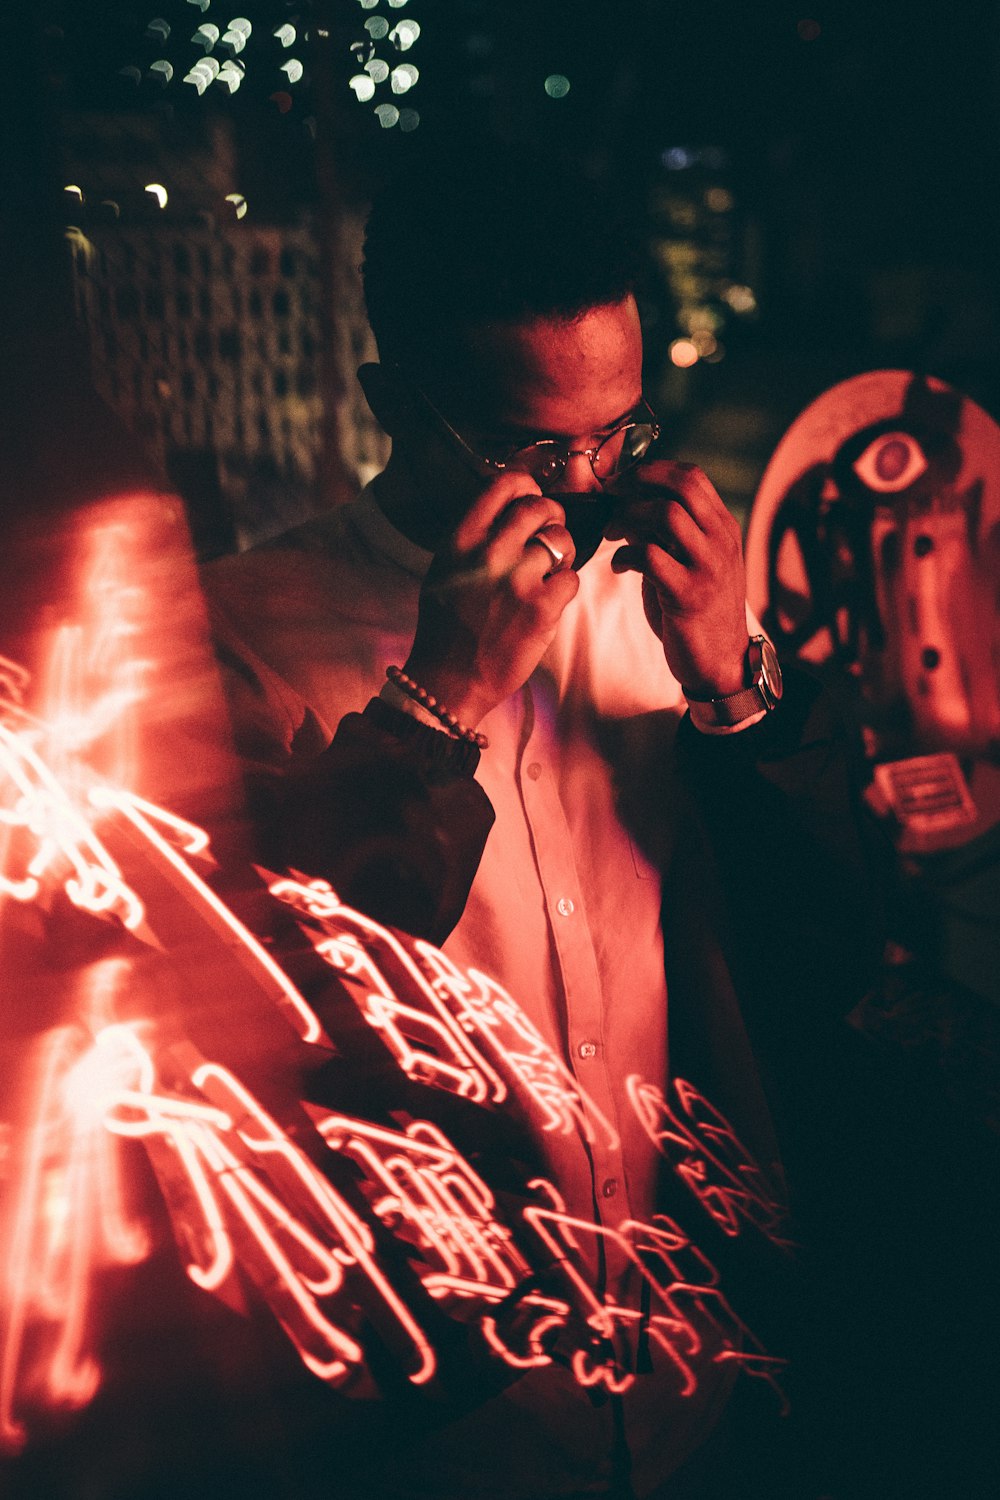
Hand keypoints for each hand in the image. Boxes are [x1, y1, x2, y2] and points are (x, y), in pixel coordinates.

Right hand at [404, 473, 578, 725]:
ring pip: (562, 540)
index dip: (527, 487)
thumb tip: (511, 506)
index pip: (504, 484)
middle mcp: (489, 552)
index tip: (531, 500)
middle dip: (552, 518)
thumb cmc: (447, 626)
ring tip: (549, 572)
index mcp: (461, 539)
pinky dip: (565, 588)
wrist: (449, 680)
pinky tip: (548, 601)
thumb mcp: (445, 569)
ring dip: (562, 554)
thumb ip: (474, 537)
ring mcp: (517, 579)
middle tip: (549, 536)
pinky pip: (572, 578)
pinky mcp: (541, 608)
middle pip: (540, 507)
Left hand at [604, 460, 748, 696]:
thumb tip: (629, 503)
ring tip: (612, 533)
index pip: (692, 476)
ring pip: (665, 515)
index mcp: (723, 528)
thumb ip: (668, 532)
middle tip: (612, 497)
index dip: (652, 470)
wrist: (721, 660)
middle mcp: (721, 542)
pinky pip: (650, 557)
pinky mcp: (688, 595)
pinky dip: (625, 556)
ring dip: (628, 517)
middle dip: (637, 482)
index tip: (624, 482)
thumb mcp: (693, 562)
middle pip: (681, 486)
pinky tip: (619, 566)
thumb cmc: (698, 609)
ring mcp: (707, 567)